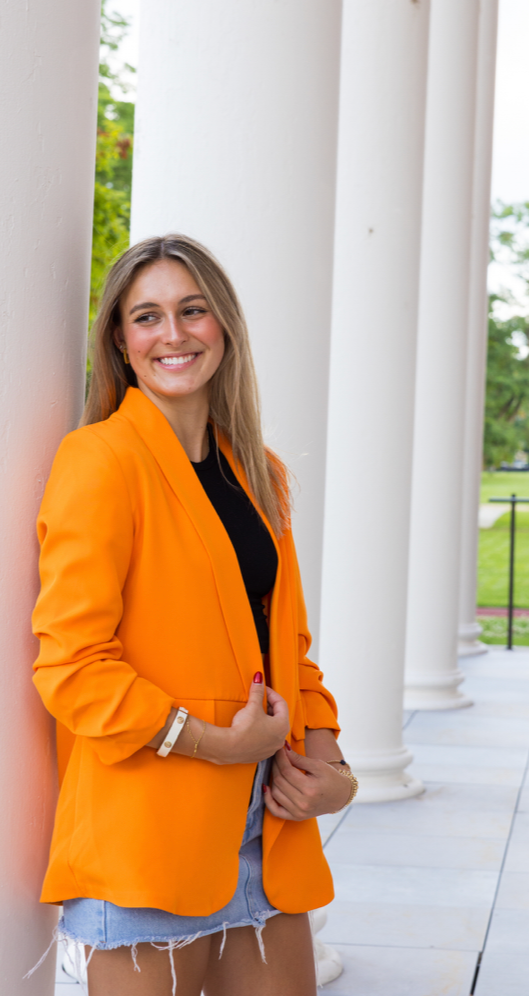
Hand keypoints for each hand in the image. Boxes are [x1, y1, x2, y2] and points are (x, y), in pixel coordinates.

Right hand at [148, 672, 288, 765]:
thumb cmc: (244, 727)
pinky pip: (265, 739)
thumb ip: (258, 691)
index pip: (281, 703)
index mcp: (282, 725)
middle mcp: (280, 738)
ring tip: (254, 712)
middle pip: (278, 716)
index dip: (271, 693)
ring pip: (272, 729)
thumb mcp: (253, 706)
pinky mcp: (261, 754)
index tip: (262, 688)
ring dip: (265, 719)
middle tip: (259, 699)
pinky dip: (260, 730)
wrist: (228, 748)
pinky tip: (251, 727)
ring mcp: (271, 748)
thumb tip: (259, 677)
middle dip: (269, 706)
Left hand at [263, 744, 350, 819]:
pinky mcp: (295, 817)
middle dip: (275, 765)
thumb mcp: (318, 765)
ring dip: (272, 778)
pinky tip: (267, 787)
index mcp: (310, 789)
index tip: (279, 748)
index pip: (287, 771)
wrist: (340, 796)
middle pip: (279, 781)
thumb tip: (283, 749)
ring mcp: (298, 812)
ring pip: (275, 792)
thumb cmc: (330, 778)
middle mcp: (303, 803)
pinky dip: (268, 799)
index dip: (280, 758)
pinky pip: (275, 810)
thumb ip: (299, 759)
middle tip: (277, 756)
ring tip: (277, 768)